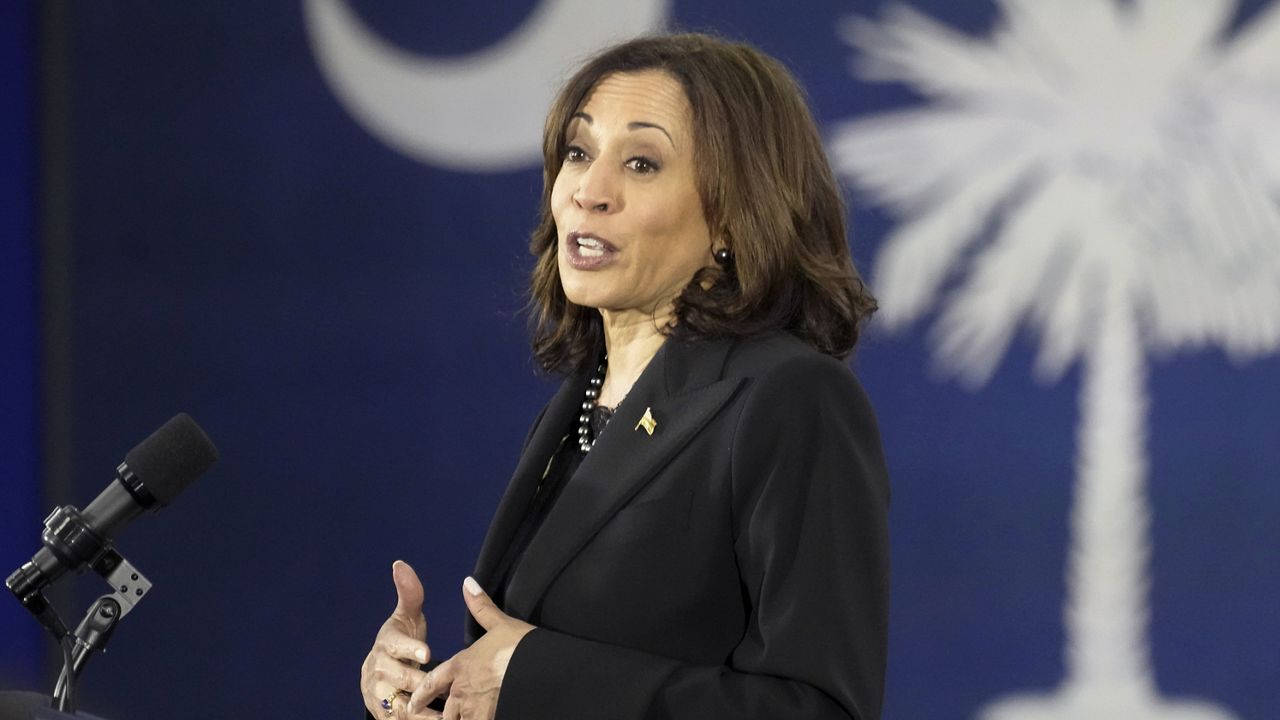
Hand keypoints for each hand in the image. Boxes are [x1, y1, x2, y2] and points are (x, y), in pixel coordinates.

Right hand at [360, 561, 432, 718]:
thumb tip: (400, 564)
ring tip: (445, 714)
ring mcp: (378, 695)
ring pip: (400, 706)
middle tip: (445, 688)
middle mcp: (377, 671)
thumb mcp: (406, 618)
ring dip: (421, 710)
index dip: (411, 649)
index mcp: (385, 645)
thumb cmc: (400, 641)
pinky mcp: (382, 715)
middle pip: (400, 679)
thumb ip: (409, 594)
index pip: (396, 646)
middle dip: (421, 684)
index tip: (427, 653)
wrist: (378, 674)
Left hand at [407, 577, 534, 719]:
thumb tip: (467, 583)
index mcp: (460, 665)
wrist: (538, 667)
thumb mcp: (499, 623)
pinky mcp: (488, 717)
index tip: (414, 703)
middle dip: (441, 716)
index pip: (433, 682)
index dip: (422, 694)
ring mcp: (474, 707)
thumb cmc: (519, 645)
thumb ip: (480, 606)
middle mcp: (461, 688)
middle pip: (444, 709)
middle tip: (434, 719)